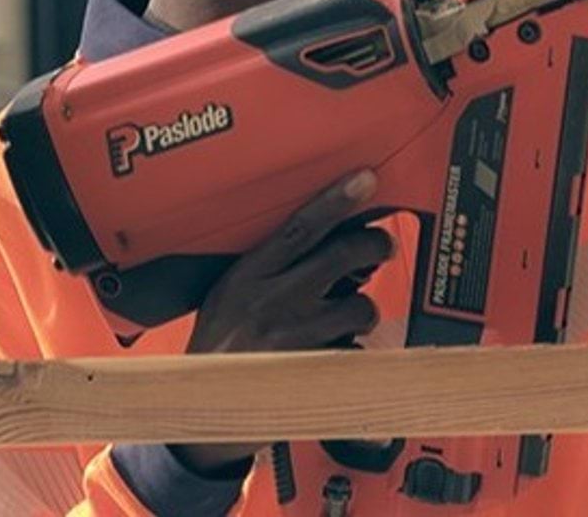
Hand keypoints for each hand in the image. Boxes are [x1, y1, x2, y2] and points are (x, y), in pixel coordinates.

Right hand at [169, 169, 391, 474]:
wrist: (205, 407)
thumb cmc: (219, 345)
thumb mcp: (228, 293)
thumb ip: (268, 266)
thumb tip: (323, 238)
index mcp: (249, 276)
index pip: (300, 227)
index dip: (337, 200)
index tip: (365, 179)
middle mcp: (274, 301)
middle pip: (342, 255)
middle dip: (374, 243)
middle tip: (381, 244)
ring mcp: (297, 338)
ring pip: (360, 305)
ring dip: (363, 307)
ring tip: (347, 314)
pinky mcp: (316, 372)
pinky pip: (356, 349)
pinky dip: (354, 349)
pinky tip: (334, 352)